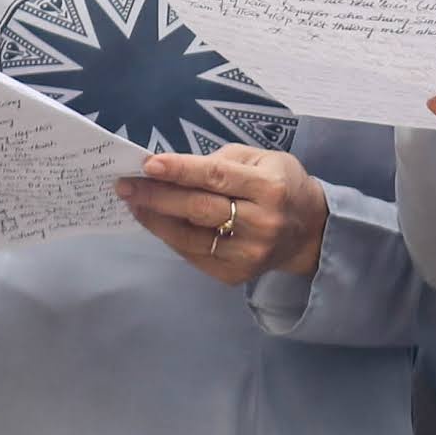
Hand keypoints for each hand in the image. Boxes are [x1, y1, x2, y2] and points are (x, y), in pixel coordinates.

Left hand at [120, 143, 328, 283]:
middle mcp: (261, 222)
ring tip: (134, 204)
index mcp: (269, 187)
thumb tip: (173, 169)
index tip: (148, 165)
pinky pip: (194, 255)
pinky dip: (171, 238)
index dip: (180, 171)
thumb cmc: (281, 185)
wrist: (310, 231)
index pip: (216, 177)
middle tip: (125, 185)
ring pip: (190, 237)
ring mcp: (248, 253)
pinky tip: (156, 223)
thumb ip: (222, 162)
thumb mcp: (262, 159)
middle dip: (157, 196)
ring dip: (156, 220)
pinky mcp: (236, 275)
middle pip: (199, 210)